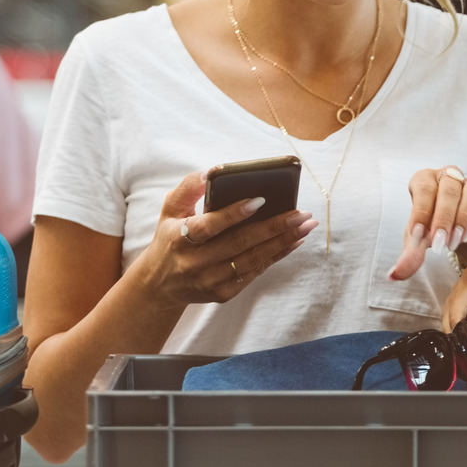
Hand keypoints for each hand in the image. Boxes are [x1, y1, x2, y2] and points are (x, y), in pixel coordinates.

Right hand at [135, 171, 315, 306]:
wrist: (160, 285)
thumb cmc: (170, 238)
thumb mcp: (170, 211)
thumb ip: (187, 189)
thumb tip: (211, 173)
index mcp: (179, 239)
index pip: (210, 225)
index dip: (234, 213)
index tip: (261, 199)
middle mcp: (195, 263)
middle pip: (240, 243)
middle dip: (274, 227)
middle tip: (301, 213)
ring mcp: (210, 281)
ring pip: (253, 259)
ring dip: (283, 241)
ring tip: (306, 225)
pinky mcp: (223, 293)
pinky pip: (255, 272)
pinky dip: (277, 256)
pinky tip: (294, 241)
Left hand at [389, 165, 466, 279]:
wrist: (462, 234)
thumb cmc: (434, 229)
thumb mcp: (419, 241)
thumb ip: (410, 255)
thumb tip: (394, 276)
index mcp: (425, 180)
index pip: (423, 188)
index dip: (421, 211)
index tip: (419, 236)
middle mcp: (449, 176)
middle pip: (448, 189)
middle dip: (443, 218)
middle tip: (439, 245)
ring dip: (462, 219)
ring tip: (454, 242)